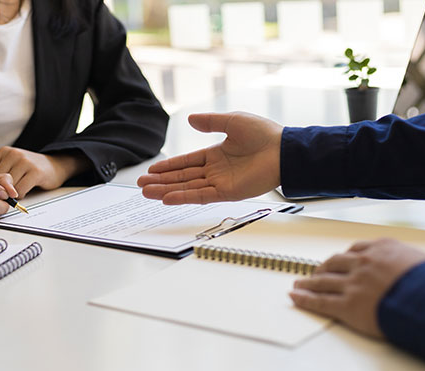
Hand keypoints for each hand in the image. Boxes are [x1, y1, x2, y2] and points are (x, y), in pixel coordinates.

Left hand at [0, 147, 88, 197]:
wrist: (55, 166)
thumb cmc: (30, 169)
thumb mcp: (11, 165)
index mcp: (3, 152)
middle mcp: (13, 154)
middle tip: (0, 198)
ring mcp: (25, 162)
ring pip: (7, 187)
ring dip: (9, 195)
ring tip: (13, 194)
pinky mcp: (35, 172)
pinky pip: (19, 191)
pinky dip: (19, 196)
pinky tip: (22, 193)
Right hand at [137, 112, 282, 204]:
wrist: (283, 150)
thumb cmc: (263, 134)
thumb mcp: (232, 121)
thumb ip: (210, 122)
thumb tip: (190, 119)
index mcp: (216, 154)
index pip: (186, 162)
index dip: (168, 166)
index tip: (151, 169)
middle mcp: (216, 170)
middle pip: (182, 177)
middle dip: (161, 181)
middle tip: (141, 184)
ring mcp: (221, 183)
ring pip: (187, 188)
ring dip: (166, 190)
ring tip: (146, 192)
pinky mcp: (228, 193)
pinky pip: (201, 196)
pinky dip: (183, 197)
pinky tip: (167, 198)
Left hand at [289, 238, 424, 337]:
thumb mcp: (424, 265)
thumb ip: (409, 265)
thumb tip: (414, 273)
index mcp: (382, 249)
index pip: (356, 249)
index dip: (344, 257)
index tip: (339, 261)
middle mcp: (363, 263)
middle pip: (335, 263)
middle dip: (323, 268)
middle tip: (316, 272)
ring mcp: (353, 283)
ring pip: (323, 281)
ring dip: (309, 282)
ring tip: (299, 284)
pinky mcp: (347, 305)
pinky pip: (320, 301)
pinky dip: (305, 299)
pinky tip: (295, 297)